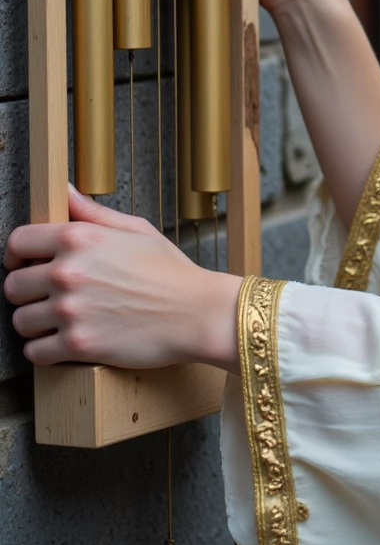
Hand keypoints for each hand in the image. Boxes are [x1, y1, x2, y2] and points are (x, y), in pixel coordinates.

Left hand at [2, 186, 239, 370]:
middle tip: (48, 298)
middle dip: (27, 293)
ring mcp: (71, 310)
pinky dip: (44, 352)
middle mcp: (68, 273)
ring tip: (58, 323)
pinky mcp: (78, 345)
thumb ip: (92, 212)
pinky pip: (36, 353)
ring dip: (35, 324)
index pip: (16, 243)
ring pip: (20, 322)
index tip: (23, 265)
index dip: (16, 256)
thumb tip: (65, 191)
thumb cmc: (169, 271)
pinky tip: (63, 344)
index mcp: (78, 239)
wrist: (197, 312)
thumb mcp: (134, 229)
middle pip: (13, 286)